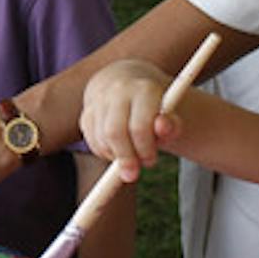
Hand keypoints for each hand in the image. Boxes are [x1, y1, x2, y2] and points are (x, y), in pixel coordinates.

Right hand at [79, 59, 179, 181]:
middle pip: (115, 133)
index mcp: (143, 90)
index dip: (144, 149)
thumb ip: (171, 125)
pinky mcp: (87, 114)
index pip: (139, 126)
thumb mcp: (170, 115)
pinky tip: (117, 150)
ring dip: (116, 156)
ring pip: (102, 140)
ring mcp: (99, 101)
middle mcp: (118, 91)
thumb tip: (162, 127)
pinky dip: (104, 153)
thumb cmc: (154, 108)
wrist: (127, 84)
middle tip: (134, 173)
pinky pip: (92, 142)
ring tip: (130, 156)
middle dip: (125, 158)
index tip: (150, 162)